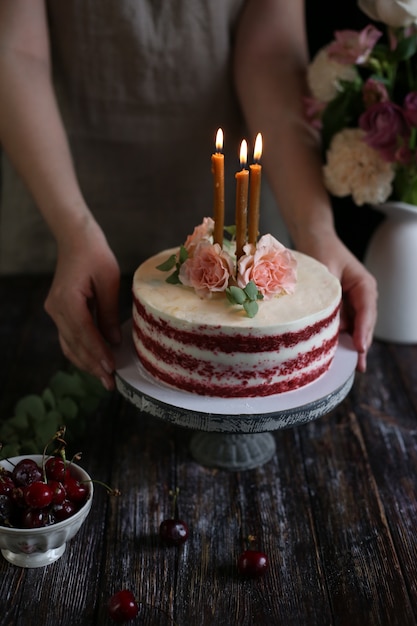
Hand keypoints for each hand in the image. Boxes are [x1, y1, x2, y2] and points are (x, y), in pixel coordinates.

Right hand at [44, 223, 120, 389]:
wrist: (76, 239)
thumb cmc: (96, 255)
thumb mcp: (109, 282)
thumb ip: (109, 313)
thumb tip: (114, 342)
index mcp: (68, 300)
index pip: (84, 334)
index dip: (98, 353)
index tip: (111, 369)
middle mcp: (56, 309)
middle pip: (74, 344)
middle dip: (93, 365)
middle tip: (111, 383)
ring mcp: (55, 311)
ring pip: (68, 345)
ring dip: (86, 362)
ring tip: (104, 377)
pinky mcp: (58, 311)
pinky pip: (68, 337)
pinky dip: (81, 351)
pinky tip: (94, 361)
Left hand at [300, 236, 377, 372]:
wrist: (314, 240)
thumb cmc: (320, 251)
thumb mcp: (324, 272)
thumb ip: (328, 296)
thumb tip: (330, 323)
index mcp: (364, 285)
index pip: (367, 311)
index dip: (364, 330)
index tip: (360, 347)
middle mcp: (363, 296)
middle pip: (365, 324)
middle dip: (360, 345)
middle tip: (356, 366)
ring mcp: (353, 303)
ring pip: (355, 328)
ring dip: (351, 345)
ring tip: (348, 365)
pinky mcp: (341, 308)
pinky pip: (343, 326)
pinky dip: (340, 338)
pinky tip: (336, 355)